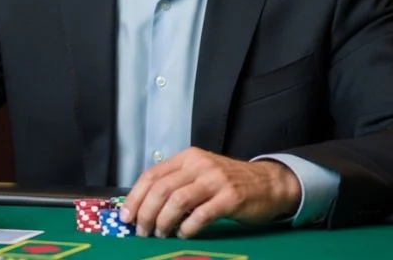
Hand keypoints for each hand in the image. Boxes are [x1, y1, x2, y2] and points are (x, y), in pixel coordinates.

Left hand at [121, 147, 300, 238]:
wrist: (267, 183)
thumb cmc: (227, 182)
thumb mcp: (198, 175)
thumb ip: (174, 184)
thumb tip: (142, 206)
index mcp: (186, 157)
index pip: (151, 175)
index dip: (135, 197)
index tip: (126, 216)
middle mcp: (198, 165)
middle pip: (161, 189)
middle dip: (146, 213)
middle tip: (142, 232)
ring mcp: (215, 180)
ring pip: (177, 201)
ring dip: (163, 222)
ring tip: (160, 235)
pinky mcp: (230, 197)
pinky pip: (201, 214)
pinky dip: (187, 228)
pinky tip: (183, 235)